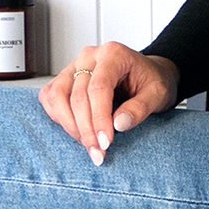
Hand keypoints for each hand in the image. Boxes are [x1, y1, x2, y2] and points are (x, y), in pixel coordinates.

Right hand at [39, 42, 179, 165]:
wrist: (147, 75)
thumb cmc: (152, 82)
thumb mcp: (158, 94)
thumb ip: (140, 108)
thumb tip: (118, 124)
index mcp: (113, 54)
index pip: (99, 88)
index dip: (99, 118)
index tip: (105, 143)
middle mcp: (89, 56)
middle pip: (77, 96)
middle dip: (86, 130)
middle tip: (98, 153)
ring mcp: (73, 66)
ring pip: (57, 97)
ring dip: (70, 126)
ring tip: (89, 146)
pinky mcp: (64, 78)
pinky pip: (50, 98)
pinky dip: (59, 118)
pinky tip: (78, 131)